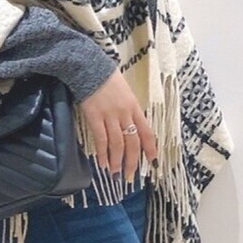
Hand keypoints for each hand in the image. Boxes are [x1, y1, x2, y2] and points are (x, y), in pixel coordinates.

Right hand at [78, 69, 157, 185]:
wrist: (89, 66)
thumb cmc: (106, 78)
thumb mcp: (125, 92)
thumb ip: (129, 109)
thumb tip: (130, 127)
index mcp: (134, 106)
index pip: (147, 131)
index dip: (150, 148)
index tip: (153, 161)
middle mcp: (125, 113)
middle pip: (132, 142)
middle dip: (132, 162)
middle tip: (130, 176)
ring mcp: (110, 115)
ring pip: (117, 144)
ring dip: (116, 161)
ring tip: (115, 173)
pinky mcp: (94, 116)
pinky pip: (101, 139)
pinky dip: (102, 153)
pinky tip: (102, 163)